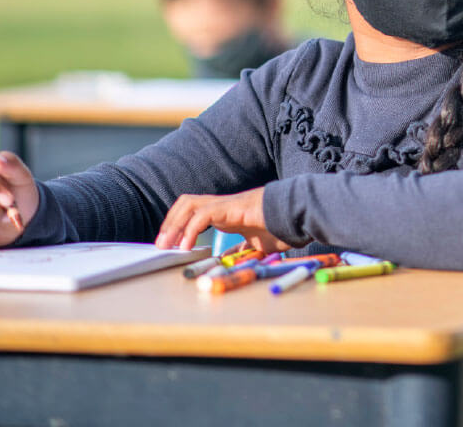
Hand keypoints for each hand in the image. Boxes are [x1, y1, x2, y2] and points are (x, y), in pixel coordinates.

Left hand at [155, 187, 293, 252]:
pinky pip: (203, 214)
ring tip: (168, 245)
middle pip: (186, 204)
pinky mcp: (232, 207)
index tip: (172, 245)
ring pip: (189, 205)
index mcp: (228, 212)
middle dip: (170, 223)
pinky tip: (186, 246)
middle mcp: (224, 204)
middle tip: (162, 245)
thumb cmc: (284, 226)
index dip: (180, 225)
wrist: (300, 214)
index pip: (195, 211)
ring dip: (174, 225)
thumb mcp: (257, 243)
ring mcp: (227, 203)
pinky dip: (190, 229)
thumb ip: (241, 249)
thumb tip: (229, 259)